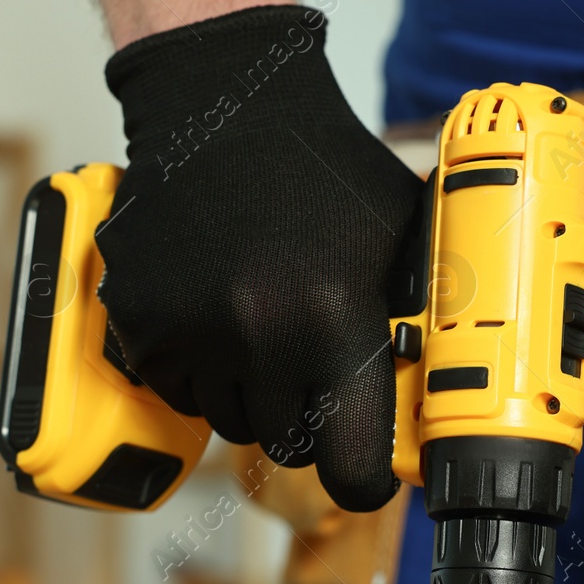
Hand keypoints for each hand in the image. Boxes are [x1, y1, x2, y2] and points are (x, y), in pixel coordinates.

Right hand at [97, 5, 422, 511]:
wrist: (225, 106)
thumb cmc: (323, 172)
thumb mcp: (402, 240)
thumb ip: (421, 323)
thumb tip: (444, 400)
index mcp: (334, 319)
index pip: (349, 463)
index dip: (362, 477)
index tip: (365, 473)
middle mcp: (258, 334)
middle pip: (287, 445)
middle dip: (308, 420)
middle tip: (315, 371)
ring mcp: (191, 331)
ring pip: (229, 422)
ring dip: (252, 395)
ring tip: (266, 330)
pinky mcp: (140, 321)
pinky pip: (176, 390)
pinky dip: (198, 371)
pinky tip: (218, 315)